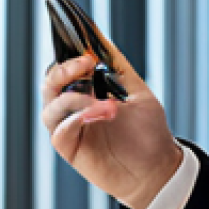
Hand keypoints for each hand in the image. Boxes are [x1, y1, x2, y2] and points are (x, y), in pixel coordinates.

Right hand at [41, 38, 182, 208]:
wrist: (157, 169)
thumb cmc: (149, 133)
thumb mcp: (138, 93)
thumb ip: (117, 67)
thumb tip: (99, 38)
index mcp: (87, 91)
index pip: (66, 68)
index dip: (70, 56)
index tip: (87, 53)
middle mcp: (73, 108)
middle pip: (50, 83)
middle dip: (64, 70)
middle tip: (86, 64)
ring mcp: (69, 128)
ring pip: (51, 105)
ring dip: (75, 98)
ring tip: (106, 105)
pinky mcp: (69, 148)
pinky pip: (59, 130)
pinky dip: (75, 118)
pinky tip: (96, 115)